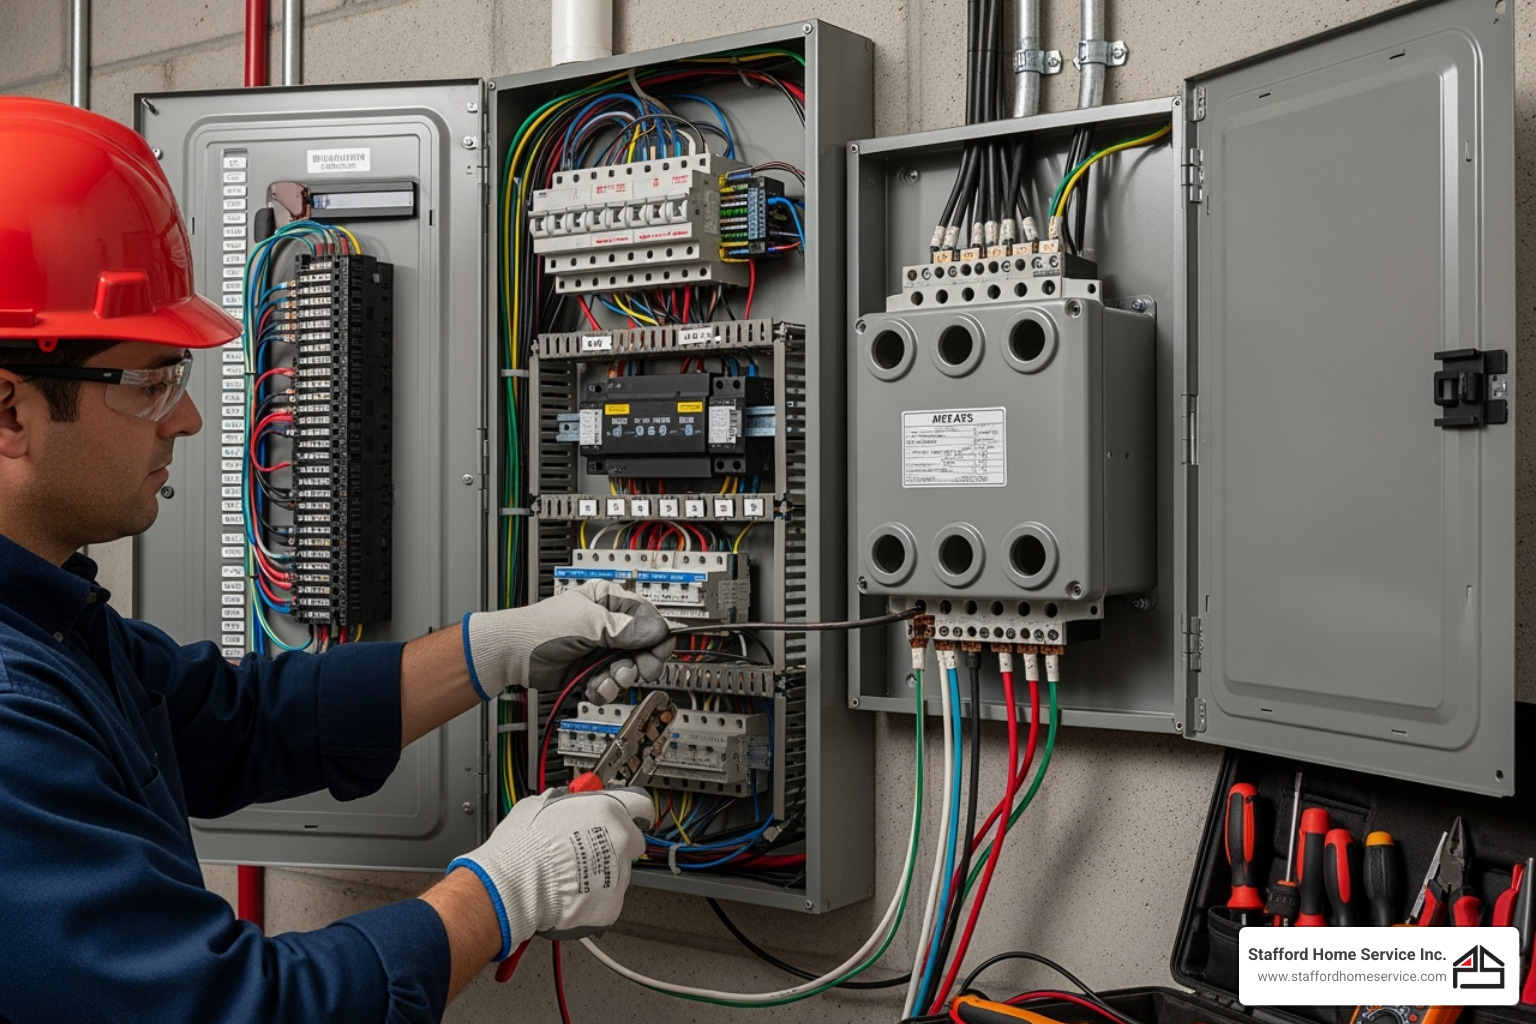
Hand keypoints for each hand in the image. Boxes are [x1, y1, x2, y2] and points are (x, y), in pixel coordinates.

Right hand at [446, 787, 653, 957]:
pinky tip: (571, 894)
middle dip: (613, 845)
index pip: (641, 805)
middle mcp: (619, 840)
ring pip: (619, 872)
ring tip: (570, 875)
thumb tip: (562, 800)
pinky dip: (594, 900)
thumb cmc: (522, 847)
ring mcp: (619, 874)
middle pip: (630, 841)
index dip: (632, 812)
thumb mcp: (539, 804)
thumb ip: (562, 801)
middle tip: (587, 851)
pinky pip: (608, 900)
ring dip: (602, 873)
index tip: (630, 816)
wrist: (513, 886)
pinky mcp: (612, 905)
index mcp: (607, 810)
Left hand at [462, 580, 674, 700]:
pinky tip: (592, 685)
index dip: (656, 638)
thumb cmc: (539, 629)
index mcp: (610, 601)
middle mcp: (610, 624)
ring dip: (618, 678)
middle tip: (626, 670)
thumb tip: (656, 630)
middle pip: (645, 648)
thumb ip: (624, 628)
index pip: (650, 618)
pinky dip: (604, 689)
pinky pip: (613, 684)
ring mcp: (602, 649)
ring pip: (630, 669)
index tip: (654, 654)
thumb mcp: (587, 623)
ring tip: (603, 678)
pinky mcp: (593, 670)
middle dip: (637, 663)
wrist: (511, 655)